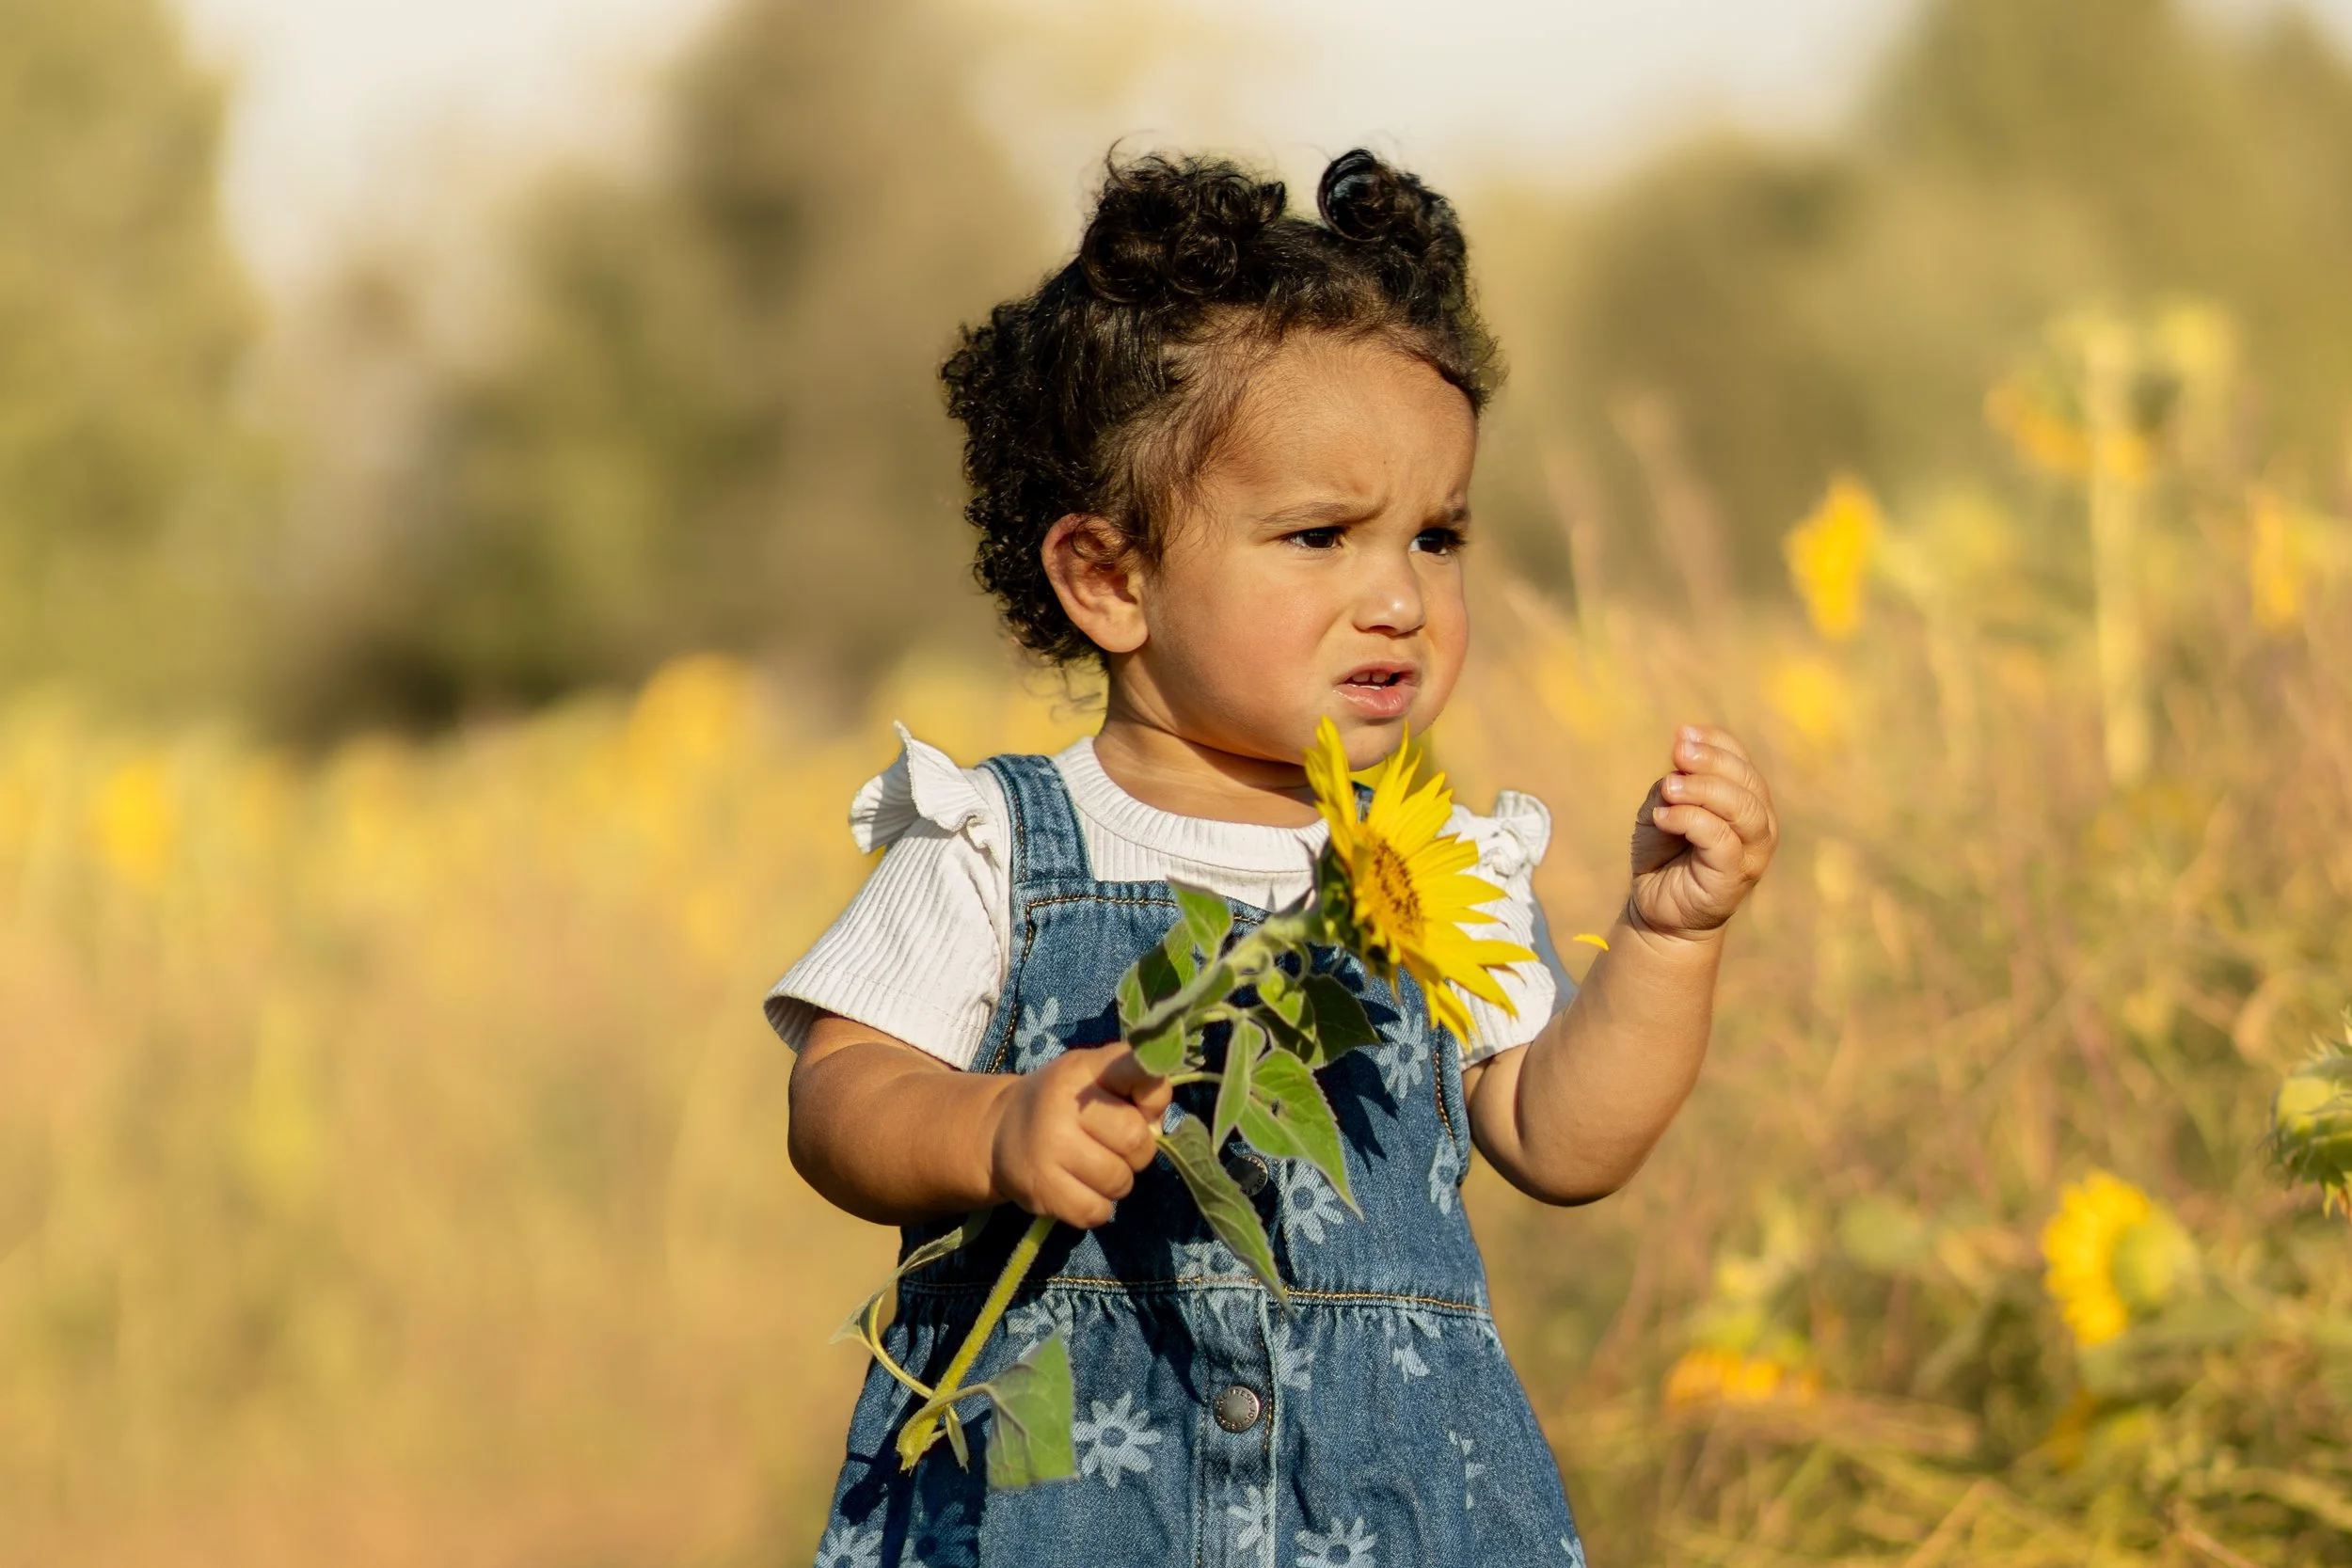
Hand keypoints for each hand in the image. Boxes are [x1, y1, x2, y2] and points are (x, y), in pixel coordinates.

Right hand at [985, 1044, 1172, 1228]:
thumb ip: (1136, 1087)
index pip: (1138, 1071)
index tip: (1143, 1106)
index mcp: (1082, 1069)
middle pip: (1137, 1140)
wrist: (997, 1132)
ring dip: (1116, 1181)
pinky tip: (1079, 1190)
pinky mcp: (1042, 1190)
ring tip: (1093, 1167)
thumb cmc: (1061, 1103)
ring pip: (1120, 1181)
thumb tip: (1156, 1128)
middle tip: (1112, 1146)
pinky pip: (1098, 1211)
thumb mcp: (1093, 1076)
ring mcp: (1049, 1149)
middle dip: (1137, 1151)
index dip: (1153, 1095)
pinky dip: (1097, 1207)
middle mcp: (1062, 1105)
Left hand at [1628, 724, 1776, 941]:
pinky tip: (1663, 817)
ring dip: (1704, 789)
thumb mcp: (1662, 806)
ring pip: (1743, 807)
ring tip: (1669, 787)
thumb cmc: (1662, 853)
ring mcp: (1752, 851)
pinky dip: (1690, 820)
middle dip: (1710, 761)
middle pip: (1747, 780)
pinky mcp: (1736, 874)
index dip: (1715, 742)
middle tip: (1677, 754)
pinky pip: (1721, 838)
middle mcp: (1759, 823)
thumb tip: (1682, 749)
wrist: (1655, 905)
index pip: (1741, 760)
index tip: (1682, 734)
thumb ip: (1675, 781)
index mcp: (1746, 799)